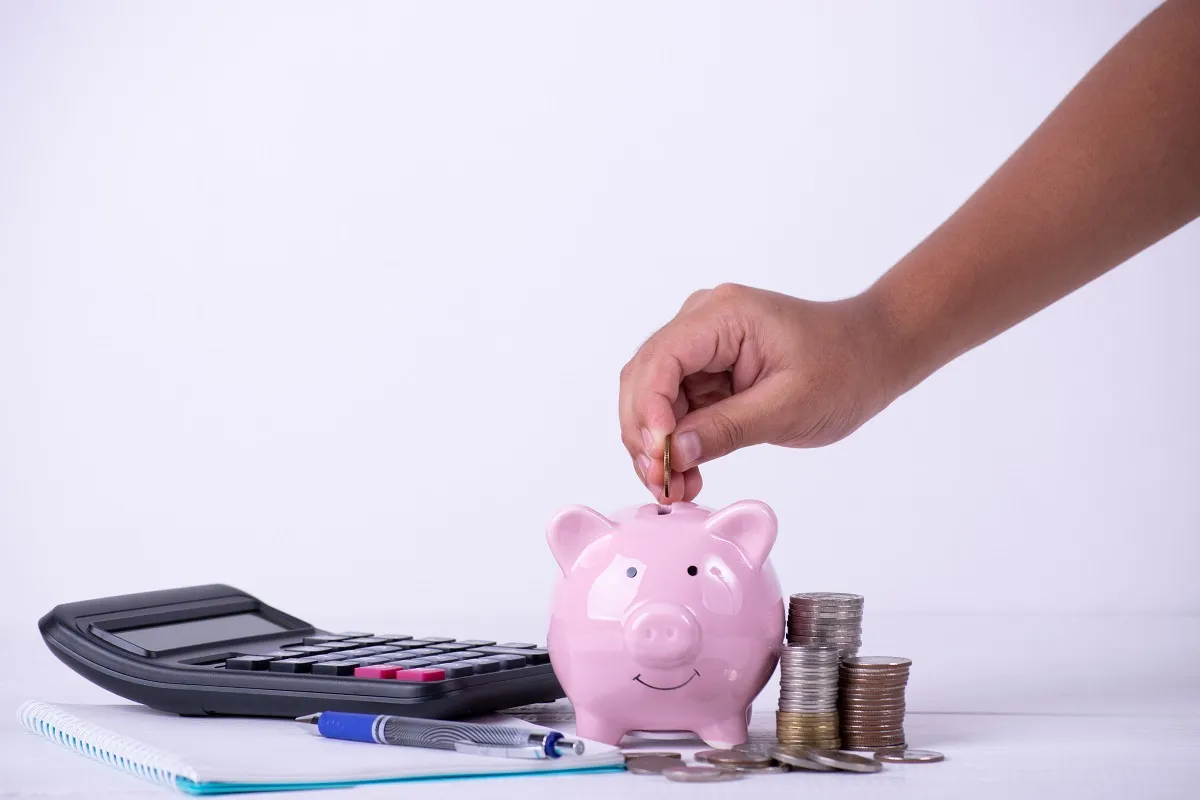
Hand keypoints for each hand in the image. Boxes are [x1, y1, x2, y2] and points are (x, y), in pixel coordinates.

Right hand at [618, 283, 900, 502]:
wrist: (873, 354)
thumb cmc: (844, 368)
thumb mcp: (790, 406)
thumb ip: (728, 428)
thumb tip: (674, 453)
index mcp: (724, 315)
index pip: (662, 358)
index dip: (650, 408)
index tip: (660, 455)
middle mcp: (702, 322)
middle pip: (645, 378)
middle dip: (644, 434)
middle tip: (660, 483)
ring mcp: (702, 347)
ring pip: (653, 398)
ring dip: (655, 446)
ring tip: (673, 488)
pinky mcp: (707, 372)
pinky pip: (674, 409)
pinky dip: (673, 444)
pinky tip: (685, 476)